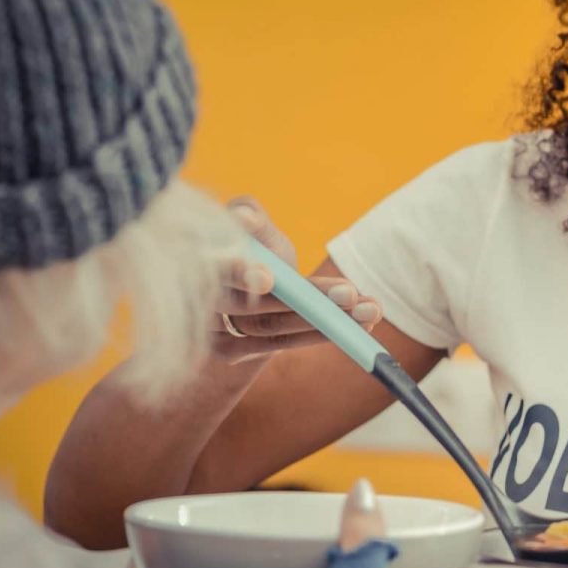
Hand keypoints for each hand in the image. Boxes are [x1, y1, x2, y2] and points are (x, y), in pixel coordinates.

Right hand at [211, 197, 381, 363]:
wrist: (245, 288)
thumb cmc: (254, 247)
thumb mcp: (253, 226)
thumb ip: (251, 215)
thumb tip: (243, 219)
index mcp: (197, 258)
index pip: (216, 269)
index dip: (238, 273)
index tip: (267, 277)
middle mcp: (200, 297)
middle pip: (253, 303)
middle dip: (307, 300)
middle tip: (350, 295)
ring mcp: (212, 329)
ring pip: (271, 325)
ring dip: (324, 319)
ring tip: (370, 309)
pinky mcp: (229, 351)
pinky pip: (278, 343)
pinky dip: (319, 334)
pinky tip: (357, 326)